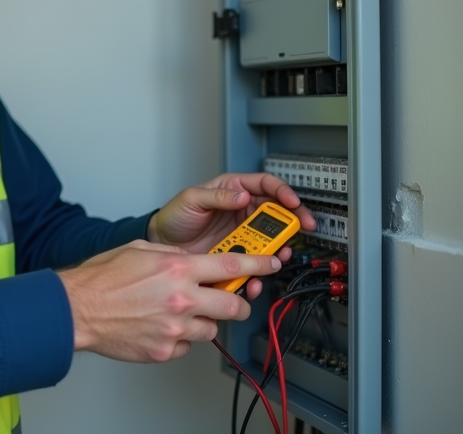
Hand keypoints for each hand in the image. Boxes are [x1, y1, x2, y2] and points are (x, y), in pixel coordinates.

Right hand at [57, 240, 281, 362]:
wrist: (78, 309)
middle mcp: (182, 298)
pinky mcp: (166, 350)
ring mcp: (176, 327)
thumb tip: (191, 261)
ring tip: (180, 314)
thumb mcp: (141, 250)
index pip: (232, 265)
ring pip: (212, 329)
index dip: (258, 264)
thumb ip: (173, 256)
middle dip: (238, 303)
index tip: (271, 263)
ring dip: (204, 322)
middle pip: (233, 305)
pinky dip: (181, 339)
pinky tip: (163, 327)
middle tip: (232, 301)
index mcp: (178, 269)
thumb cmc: (102, 279)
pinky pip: (188, 346)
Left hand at [147, 173, 316, 296]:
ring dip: (277, 250)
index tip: (292, 203)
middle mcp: (242, 212)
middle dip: (290, 222)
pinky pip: (253, 263)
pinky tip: (256, 276)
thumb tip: (242, 195)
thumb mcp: (192, 199)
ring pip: (269, 241)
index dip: (282, 192)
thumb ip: (217, 197)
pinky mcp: (236, 255)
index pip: (266, 186)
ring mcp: (241, 235)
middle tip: (299, 229)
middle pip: (275, 214)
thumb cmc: (175, 214)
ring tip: (278, 256)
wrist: (163, 242)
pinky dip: (258, 271)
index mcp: (234, 191)